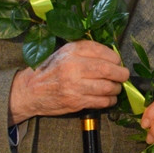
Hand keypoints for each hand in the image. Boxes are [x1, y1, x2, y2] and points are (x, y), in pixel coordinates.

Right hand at [8, 40, 128, 123]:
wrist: (29, 91)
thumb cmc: (50, 70)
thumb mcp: (64, 53)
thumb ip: (86, 52)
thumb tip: (112, 57)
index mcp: (72, 51)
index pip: (102, 51)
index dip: (115, 58)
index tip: (117, 62)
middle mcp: (73, 66)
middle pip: (108, 69)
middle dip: (121, 74)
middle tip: (123, 75)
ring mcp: (74, 85)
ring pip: (108, 87)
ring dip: (116, 88)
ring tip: (115, 87)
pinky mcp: (75, 102)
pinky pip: (102, 102)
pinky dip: (110, 100)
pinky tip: (108, 98)